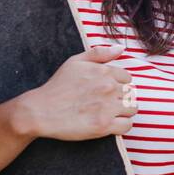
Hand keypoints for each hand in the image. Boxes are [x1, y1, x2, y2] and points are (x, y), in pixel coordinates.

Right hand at [13, 44, 136, 140]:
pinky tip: (109, 124)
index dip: (118, 85)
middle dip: (121, 98)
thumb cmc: (57, 86)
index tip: (107, 91)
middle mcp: (109, 88)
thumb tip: (121, 49)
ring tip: (109, 114)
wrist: (41, 111)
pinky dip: (121, 126)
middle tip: (106, 104)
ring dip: (123, 112)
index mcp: (104, 72)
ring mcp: (107, 107)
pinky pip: (127, 125)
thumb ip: (100, 53)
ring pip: (132, 109)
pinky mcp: (104, 125)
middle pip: (131, 94)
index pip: (127, 78)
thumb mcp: (75, 61)